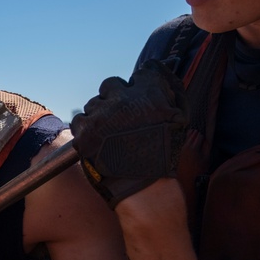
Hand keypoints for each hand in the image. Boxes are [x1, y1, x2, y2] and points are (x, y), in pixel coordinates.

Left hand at [71, 60, 187, 207]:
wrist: (144, 187)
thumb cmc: (164, 155)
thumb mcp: (180, 118)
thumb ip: (171, 92)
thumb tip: (157, 71)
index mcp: (151, 94)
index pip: (141, 73)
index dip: (138, 87)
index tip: (137, 98)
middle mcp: (124, 100)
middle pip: (111, 84)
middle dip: (114, 97)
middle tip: (120, 116)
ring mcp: (102, 116)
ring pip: (93, 104)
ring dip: (99, 115)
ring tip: (110, 135)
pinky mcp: (85, 132)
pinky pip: (79, 120)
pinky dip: (85, 129)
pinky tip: (98, 141)